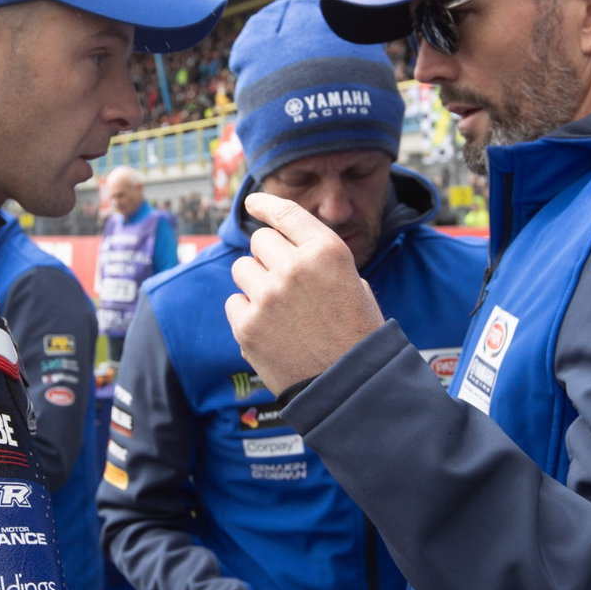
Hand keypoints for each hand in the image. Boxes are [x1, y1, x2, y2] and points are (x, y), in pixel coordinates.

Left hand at [225, 193, 383, 391]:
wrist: (350, 387)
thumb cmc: (356, 335)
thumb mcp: (352, 283)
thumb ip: (317, 260)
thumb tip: (281, 248)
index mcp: (327, 251)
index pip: (286, 214)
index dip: (265, 204)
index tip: (252, 203)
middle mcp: (295, 267)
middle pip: (260, 242)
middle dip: (268, 258)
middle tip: (284, 284)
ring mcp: (268, 296)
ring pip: (242, 270)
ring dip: (255, 284)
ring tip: (280, 310)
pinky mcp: (248, 326)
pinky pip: (234, 303)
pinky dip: (247, 314)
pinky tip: (272, 331)